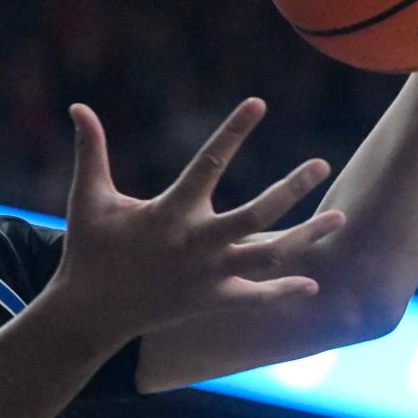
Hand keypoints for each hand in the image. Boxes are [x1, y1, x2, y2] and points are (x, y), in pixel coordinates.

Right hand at [52, 98, 345, 345]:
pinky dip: (285, 291)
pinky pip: (256, 297)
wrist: (91, 314)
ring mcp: (208, 276)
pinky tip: (312, 282)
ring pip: (269, 256)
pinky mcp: (211, 302)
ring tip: (340, 216)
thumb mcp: (88, 198)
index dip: (234, 131)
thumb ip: (90, 150)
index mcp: (170, 213)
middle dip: (291, 189)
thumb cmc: (90, 249)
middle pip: (257, 215)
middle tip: (320, 164)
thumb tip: (76, 105)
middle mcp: (196, 244)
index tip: (259, 102)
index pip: (209, 163)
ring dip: (307, 237)